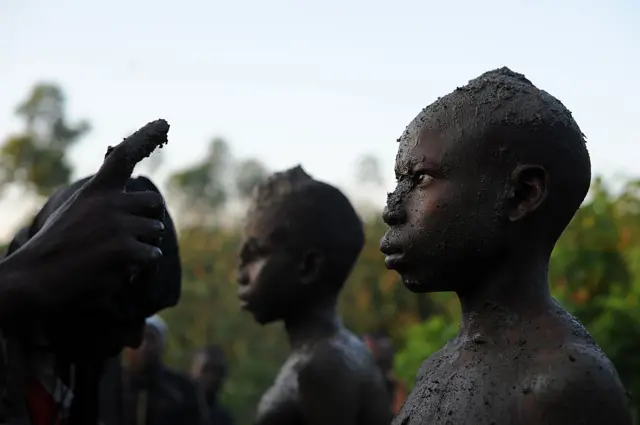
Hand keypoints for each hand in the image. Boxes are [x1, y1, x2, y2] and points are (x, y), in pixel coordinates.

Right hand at [10, 119, 170, 310]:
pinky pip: (152, 257)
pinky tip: (119, 275)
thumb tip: (133, 193)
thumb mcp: (75, 213)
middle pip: (154, 203)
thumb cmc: (55, 249)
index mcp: (96, 191)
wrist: (33, 281)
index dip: (145, 137)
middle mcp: (109, 203)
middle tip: (131, 238)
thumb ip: (102, 200)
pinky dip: (142, 271)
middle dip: (149, 220)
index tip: (164, 122)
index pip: (123, 157)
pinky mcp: (125, 250)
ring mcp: (118, 225)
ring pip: (155, 233)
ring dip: (143, 250)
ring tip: (114, 262)